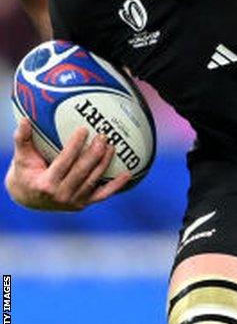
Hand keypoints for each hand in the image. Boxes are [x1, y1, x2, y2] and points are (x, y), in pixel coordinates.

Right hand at [4, 118, 131, 210]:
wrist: (27, 198)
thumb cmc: (25, 173)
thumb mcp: (21, 158)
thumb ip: (22, 139)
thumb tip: (24, 120)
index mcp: (45, 184)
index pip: (64, 161)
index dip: (75, 146)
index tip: (84, 129)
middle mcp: (61, 195)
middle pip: (82, 171)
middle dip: (95, 153)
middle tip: (103, 136)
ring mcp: (73, 201)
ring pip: (93, 180)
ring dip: (105, 163)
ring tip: (113, 146)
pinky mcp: (83, 204)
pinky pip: (102, 194)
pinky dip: (116, 185)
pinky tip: (128, 173)